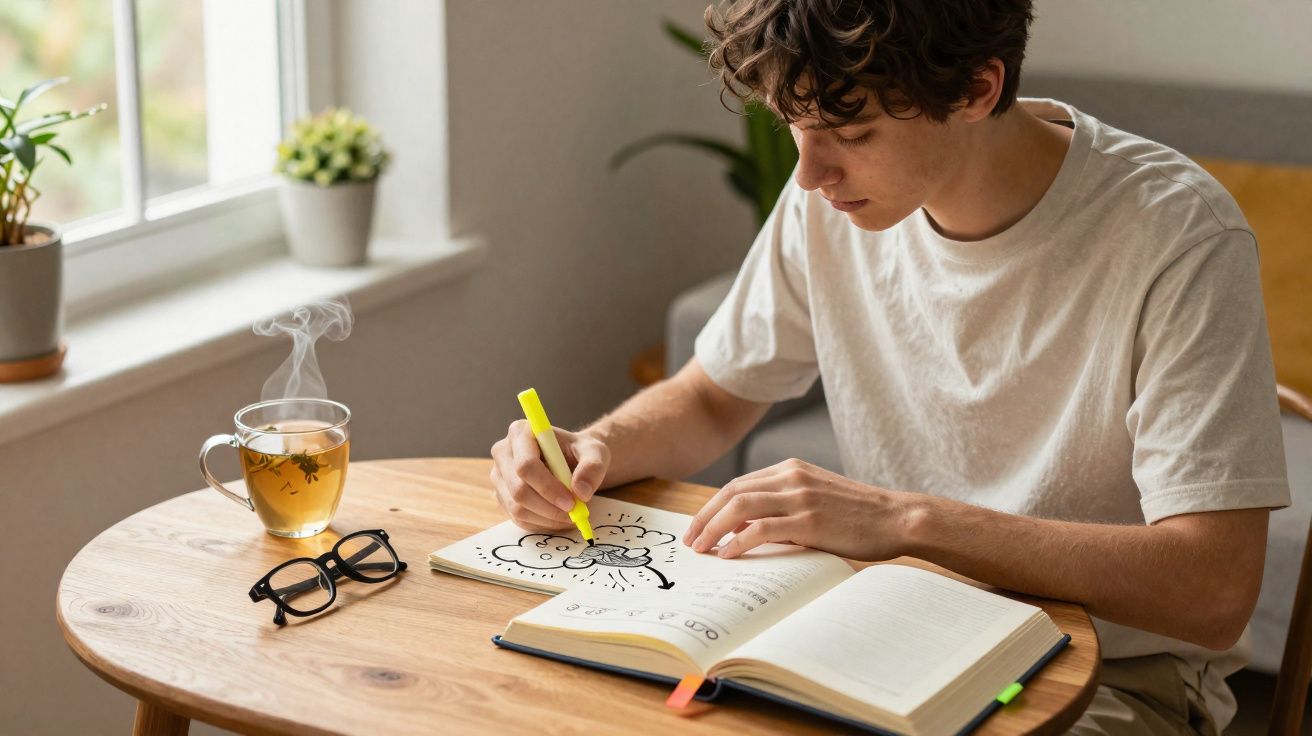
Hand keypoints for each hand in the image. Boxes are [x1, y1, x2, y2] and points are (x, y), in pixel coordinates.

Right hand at [489, 421, 609, 531]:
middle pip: (518, 489)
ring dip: (547, 518)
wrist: (572, 461)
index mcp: (521, 432)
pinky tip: (559, 517)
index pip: (526, 465)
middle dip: (549, 507)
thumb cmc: (580, 452)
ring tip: (570, 515)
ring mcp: (500, 476)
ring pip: (517, 508)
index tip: (572, 501)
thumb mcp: (596, 452)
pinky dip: (542, 523)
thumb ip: (593, 467)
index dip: (548, 487)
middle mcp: (503, 452)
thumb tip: (581, 492)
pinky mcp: (502, 496)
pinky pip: (518, 518)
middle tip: (574, 513)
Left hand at [682, 458, 921, 560]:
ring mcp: (801, 497)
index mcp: (791, 469)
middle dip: (704, 517)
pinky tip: (729, 555)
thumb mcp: (816, 499)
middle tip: (690, 540)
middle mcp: (792, 477)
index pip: (738, 484)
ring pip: (740, 507)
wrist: (898, 517)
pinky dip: (739, 541)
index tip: (698, 526)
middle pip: (732, 492)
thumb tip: (744, 528)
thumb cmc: (858, 515)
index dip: (712, 506)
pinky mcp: (810, 520)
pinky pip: (762, 528)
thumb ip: (783, 506)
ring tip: (702, 549)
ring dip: (714, 529)